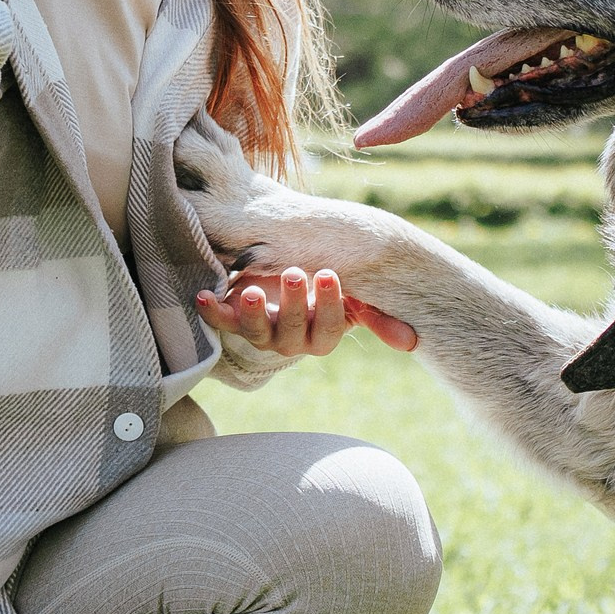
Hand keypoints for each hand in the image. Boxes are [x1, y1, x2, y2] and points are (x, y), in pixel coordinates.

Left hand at [194, 266, 419, 354]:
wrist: (290, 275)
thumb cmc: (328, 287)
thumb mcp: (356, 297)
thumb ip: (378, 315)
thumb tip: (412, 341)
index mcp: (324, 335)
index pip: (329, 328)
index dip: (329, 305)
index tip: (329, 274)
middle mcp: (293, 340)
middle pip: (293, 332)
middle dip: (294, 303)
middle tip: (297, 271)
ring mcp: (263, 332)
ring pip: (257, 332)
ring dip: (254, 313)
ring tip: (252, 290)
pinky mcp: (237, 319)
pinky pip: (222, 322)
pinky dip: (211, 312)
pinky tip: (202, 296)